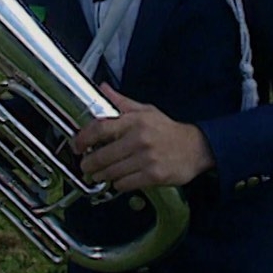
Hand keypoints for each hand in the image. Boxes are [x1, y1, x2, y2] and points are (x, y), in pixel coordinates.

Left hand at [71, 83, 214, 191]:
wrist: (195, 148)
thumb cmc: (168, 129)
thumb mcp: (146, 110)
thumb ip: (122, 102)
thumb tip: (103, 89)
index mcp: (135, 121)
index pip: (101, 128)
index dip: (84, 138)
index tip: (77, 144)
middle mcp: (139, 139)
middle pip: (103, 155)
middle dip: (89, 163)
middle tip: (85, 165)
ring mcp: (146, 158)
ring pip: (112, 172)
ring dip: (101, 175)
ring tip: (99, 174)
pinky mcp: (153, 175)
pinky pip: (126, 184)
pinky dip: (118, 184)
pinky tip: (118, 180)